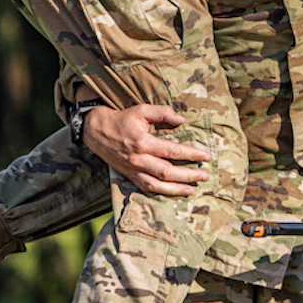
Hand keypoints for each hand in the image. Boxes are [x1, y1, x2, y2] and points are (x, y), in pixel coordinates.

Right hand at [79, 103, 212, 195]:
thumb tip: (181, 120)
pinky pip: (146, 188)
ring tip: (192, 189)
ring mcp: (133, 170)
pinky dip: (161, 193)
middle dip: (189, 175)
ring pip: (157, 185)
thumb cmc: (122, 119)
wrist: (97, 131)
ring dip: (176, 189)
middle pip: (167, 172)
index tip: (206, 156)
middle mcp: (138, 159)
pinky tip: (174, 192)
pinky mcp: (129, 176)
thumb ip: (162, 113)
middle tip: (205, 175)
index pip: (172, 151)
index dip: (191, 154)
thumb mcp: (142, 110)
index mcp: (143, 142)